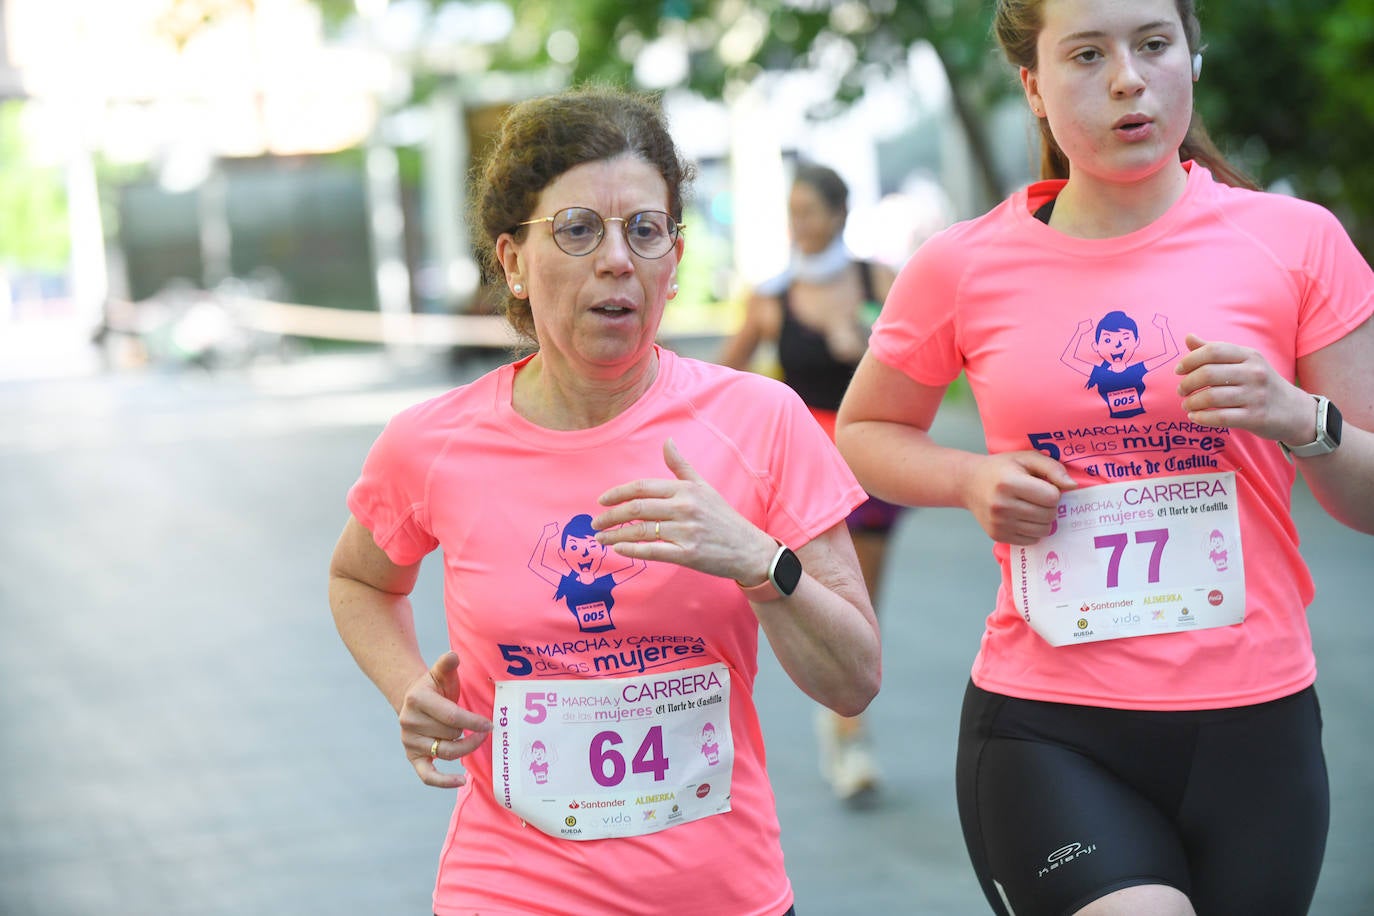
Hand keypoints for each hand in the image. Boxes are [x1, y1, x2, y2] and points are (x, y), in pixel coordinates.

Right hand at [398, 651, 492, 788]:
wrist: (413, 698)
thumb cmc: (434, 686)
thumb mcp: (440, 673)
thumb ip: (447, 664)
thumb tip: (453, 656)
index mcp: (417, 699)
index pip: (451, 716)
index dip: (473, 722)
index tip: (490, 725)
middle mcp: (409, 721)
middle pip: (450, 735)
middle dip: (468, 732)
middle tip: (481, 728)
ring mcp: (409, 741)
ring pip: (444, 752)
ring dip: (463, 748)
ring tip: (474, 740)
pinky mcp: (412, 756)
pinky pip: (427, 775)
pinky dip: (443, 781)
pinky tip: (461, 780)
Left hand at [593, 439, 775, 583]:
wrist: (748, 549)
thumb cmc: (723, 517)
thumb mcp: (704, 487)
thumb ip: (681, 466)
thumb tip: (667, 441)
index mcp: (685, 489)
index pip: (643, 487)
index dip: (618, 493)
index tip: (602, 501)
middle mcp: (684, 508)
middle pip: (637, 508)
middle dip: (611, 515)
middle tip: (595, 522)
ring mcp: (686, 532)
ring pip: (640, 531)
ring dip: (615, 535)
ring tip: (601, 538)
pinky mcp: (688, 554)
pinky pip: (653, 551)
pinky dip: (632, 550)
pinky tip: (618, 550)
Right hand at [964, 450, 1076, 545]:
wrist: (969, 483)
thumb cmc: (1002, 468)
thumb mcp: (1026, 458)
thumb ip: (1052, 468)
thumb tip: (1072, 486)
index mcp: (1009, 483)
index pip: (1052, 497)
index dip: (1053, 490)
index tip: (1041, 485)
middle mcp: (1002, 505)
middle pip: (1049, 515)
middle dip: (1049, 506)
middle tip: (1036, 496)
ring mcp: (999, 523)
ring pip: (1043, 530)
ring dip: (1043, 519)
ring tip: (1030, 507)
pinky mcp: (998, 535)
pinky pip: (1031, 540)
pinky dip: (1033, 530)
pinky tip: (1022, 517)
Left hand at [1174, 334, 1311, 442]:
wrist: (1295, 411)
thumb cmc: (1261, 384)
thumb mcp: (1244, 363)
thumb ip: (1215, 351)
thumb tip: (1188, 337)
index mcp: (1249, 355)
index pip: (1212, 351)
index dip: (1189, 360)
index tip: (1178, 370)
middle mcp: (1254, 373)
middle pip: (1208, 374)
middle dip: (1187, 383)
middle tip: (1181, 391)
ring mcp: (1256, 395)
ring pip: (1211, 397)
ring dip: (1191, 403)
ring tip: (1187, 405)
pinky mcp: (1255, 417)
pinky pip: (1220, 418)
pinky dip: (1201, 418)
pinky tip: (1195, 417)